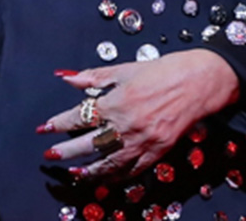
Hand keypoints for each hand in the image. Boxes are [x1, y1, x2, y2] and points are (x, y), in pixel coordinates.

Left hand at [38, 50, 239, 180]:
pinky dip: (117, 176)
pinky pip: (133, 170)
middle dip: (67, 151)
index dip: (59, 123)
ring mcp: (143, 141)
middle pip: (89, 143)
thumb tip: (69, 78)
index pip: (80, 116)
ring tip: (75, 173)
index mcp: (118, 101)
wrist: (200, 82)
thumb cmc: (165, 71)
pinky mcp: (157, 151)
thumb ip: (95, 76)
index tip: (45, 128)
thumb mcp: (126, 69)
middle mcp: (128, 124)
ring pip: (110, 163)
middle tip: (51, 155)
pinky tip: (106, 177)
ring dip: (89, 170)